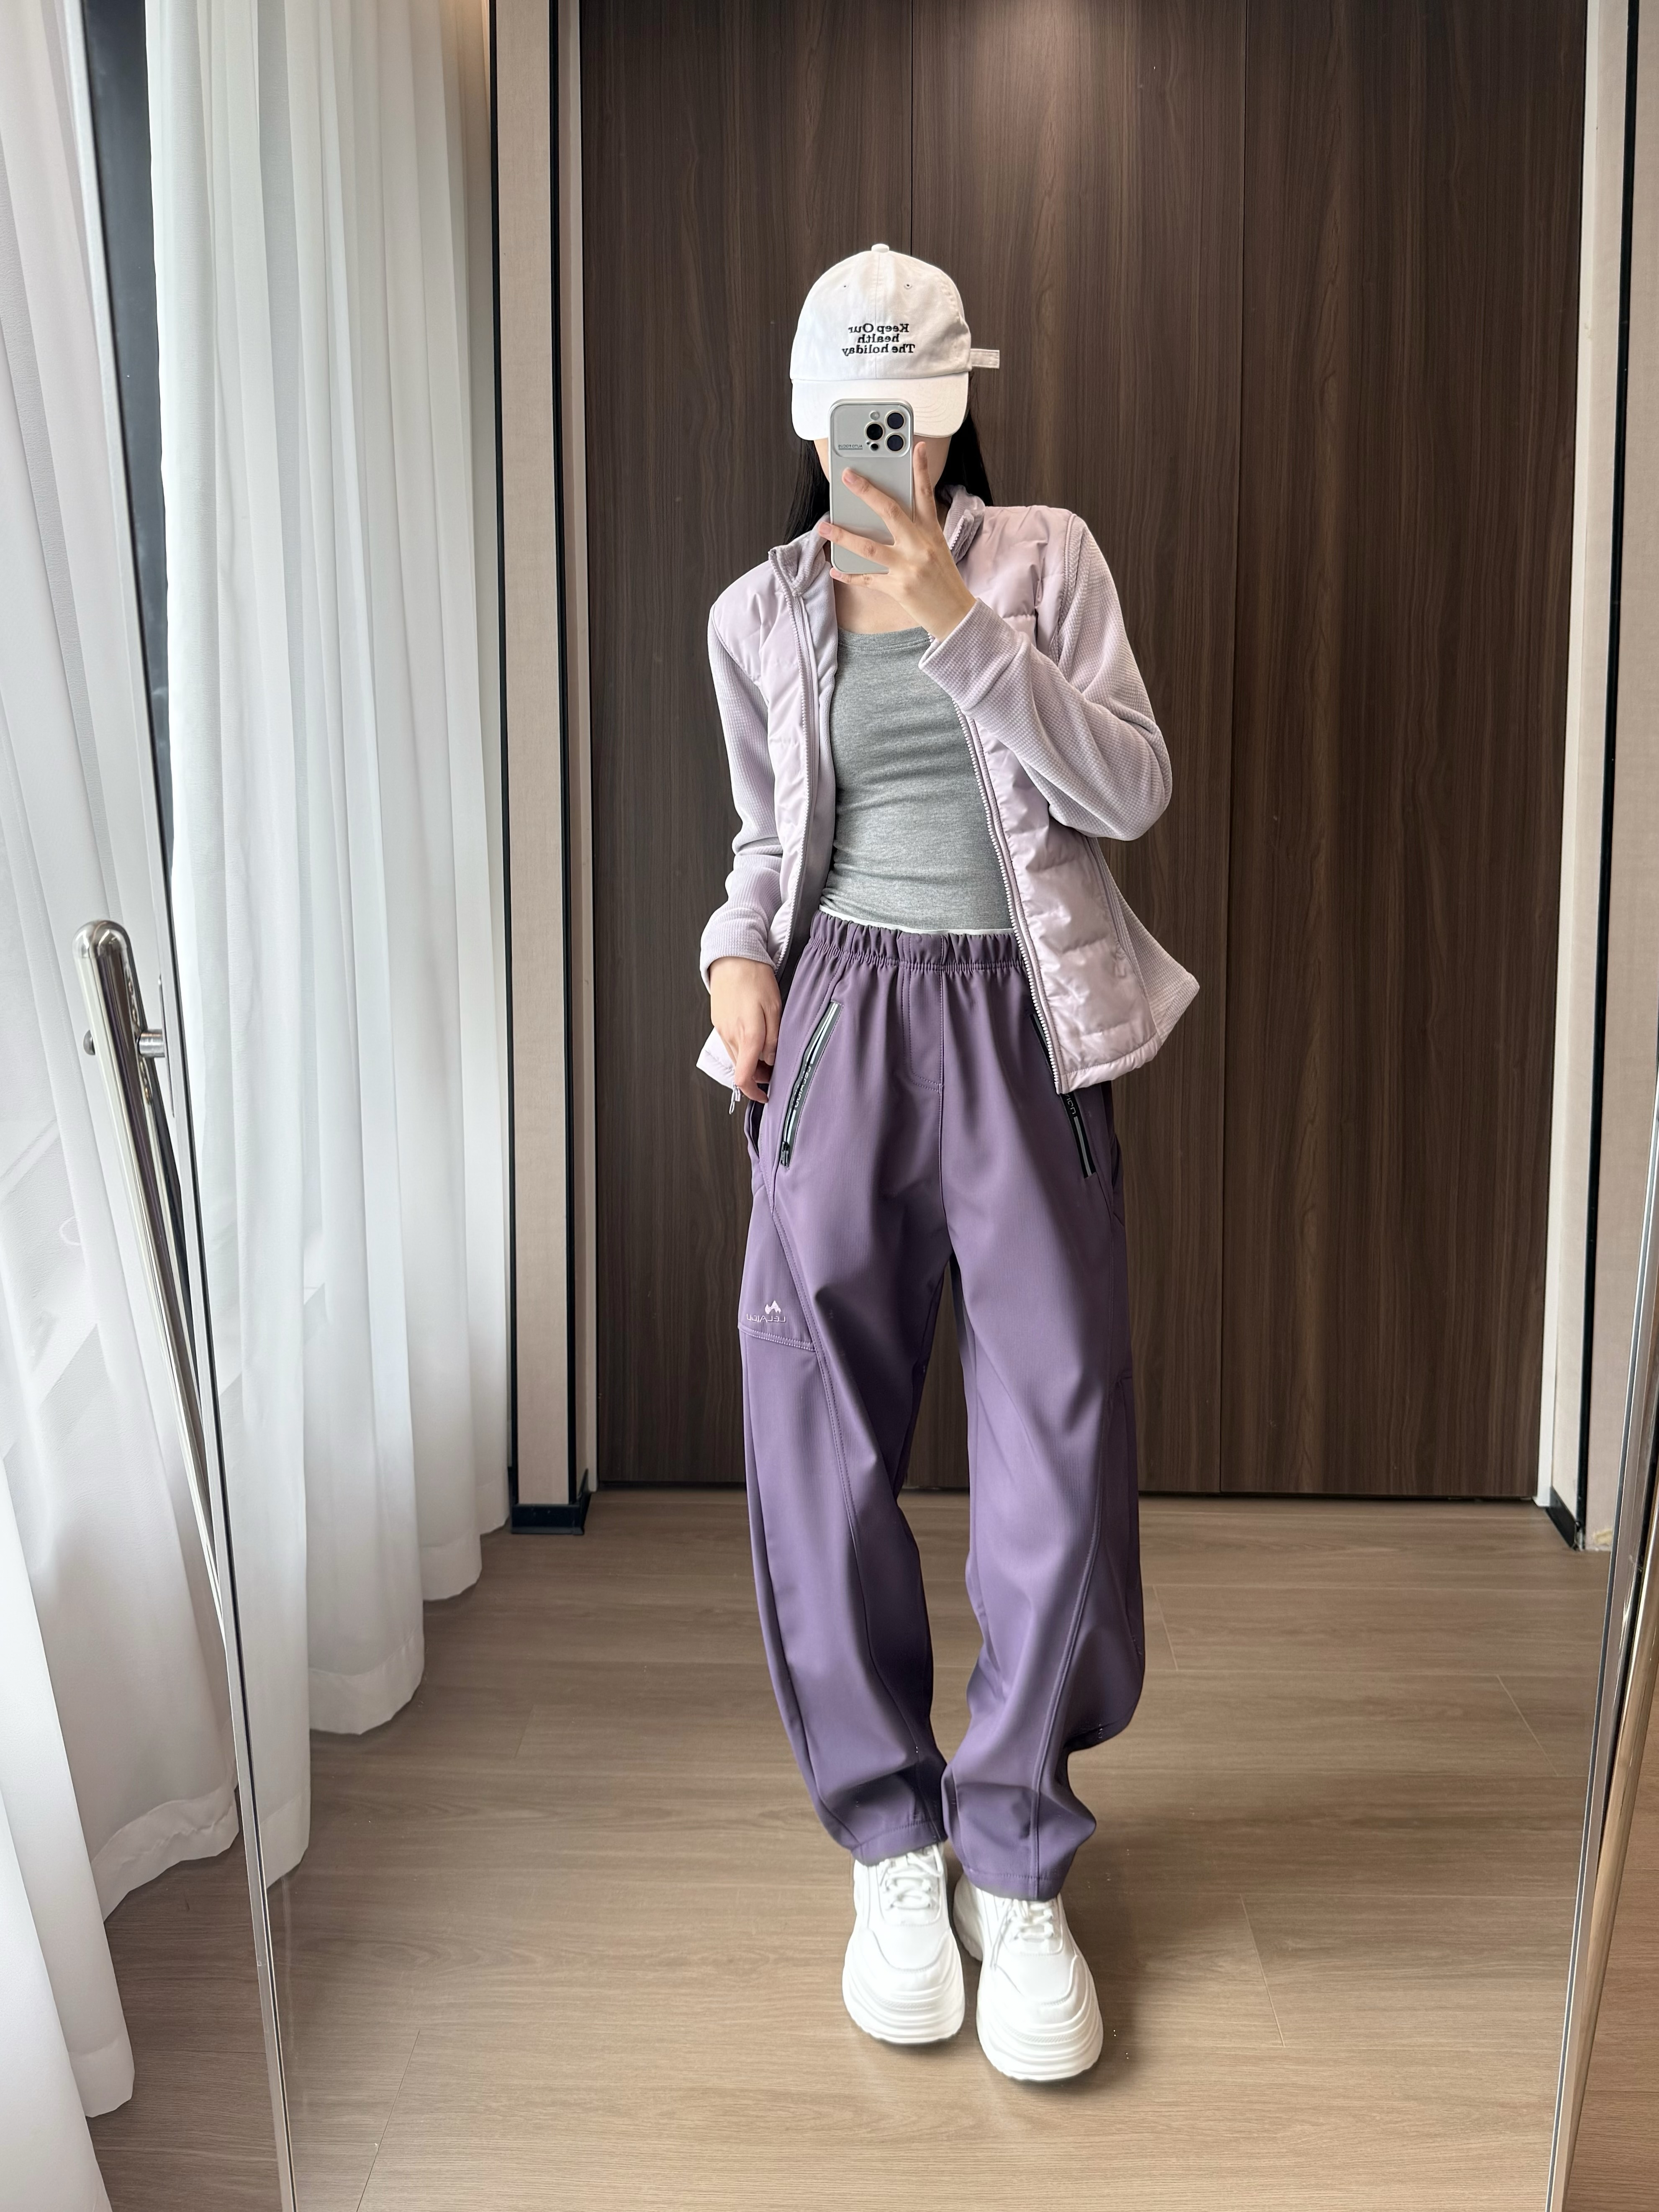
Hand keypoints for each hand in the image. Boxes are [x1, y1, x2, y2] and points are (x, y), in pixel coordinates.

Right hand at [710, 956, 780, 1103]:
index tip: (765, 1096)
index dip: (754, 1092)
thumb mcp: (775, 1008)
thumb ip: (774, 1038)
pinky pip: (730, 1044)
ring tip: (766, 1051)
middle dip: (757, 1076)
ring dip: (750, 1062)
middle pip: (741, 1070)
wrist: (733, 957)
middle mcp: (731, 1036)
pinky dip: (742, 1048)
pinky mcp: (718, 1023)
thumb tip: (770, 1060)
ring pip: (735, 1058)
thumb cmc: (756, 978)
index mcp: (748, 1034)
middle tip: (774, 1069)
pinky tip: (754, 1037)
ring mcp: (722, 1030)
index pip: (744, 1077)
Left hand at [816, 437, 977, 639]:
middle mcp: (920, 546)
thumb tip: (890, 514)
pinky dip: (849, 574)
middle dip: (867, 492)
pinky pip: (867, 579)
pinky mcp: (898, 589)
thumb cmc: (943, 580)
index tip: (916, 446)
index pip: (926, 495)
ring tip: (823, 527)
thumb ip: (918, 529)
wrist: (956, 615)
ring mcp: (908, 568)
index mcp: (931, 533)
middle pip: (891, 512)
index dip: (921, 469)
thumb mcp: (937, 548)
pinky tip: (834, 568)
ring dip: (842, 536)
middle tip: (848, 477)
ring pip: (869, 547)